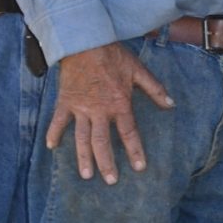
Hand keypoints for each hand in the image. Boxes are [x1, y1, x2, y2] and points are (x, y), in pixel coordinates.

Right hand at [46, 40, 174, 182]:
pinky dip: (53, 133)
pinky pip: (58, 120)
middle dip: (107, 163)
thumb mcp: (138, 70)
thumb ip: (154, 89)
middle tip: (110, 180)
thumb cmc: (113, 55)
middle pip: (103, 142)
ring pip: (81, 138)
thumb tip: (171, 104)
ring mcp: (80, 108)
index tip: (139, 167)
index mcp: (119, 104)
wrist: (85, 41)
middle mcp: (99, 110)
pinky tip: (51, 147)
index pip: (129, 133)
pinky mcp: (65, 101)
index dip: (135, 151)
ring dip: (83, 157)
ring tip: (86, 175)